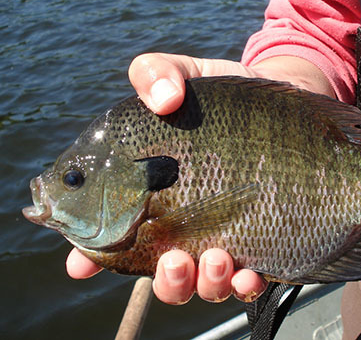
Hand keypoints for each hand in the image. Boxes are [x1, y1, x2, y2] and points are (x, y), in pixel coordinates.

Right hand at [67, 52, 334, 302]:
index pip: (111, 234)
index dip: (89, 256)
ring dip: (204, 284)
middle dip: (164, 280)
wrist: (280, 108)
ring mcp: (222, 240)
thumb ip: (156, 74)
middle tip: (172, 259)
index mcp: (151, 194)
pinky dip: (244, 286)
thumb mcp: (184, 75)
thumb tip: (163, 98)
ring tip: (217, 258)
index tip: (79, 265)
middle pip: (162, 275)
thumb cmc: (221, 97)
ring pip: (202, 285)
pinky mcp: (261, 245)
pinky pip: (248, 281)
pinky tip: (249, 273)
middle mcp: (183, 226)